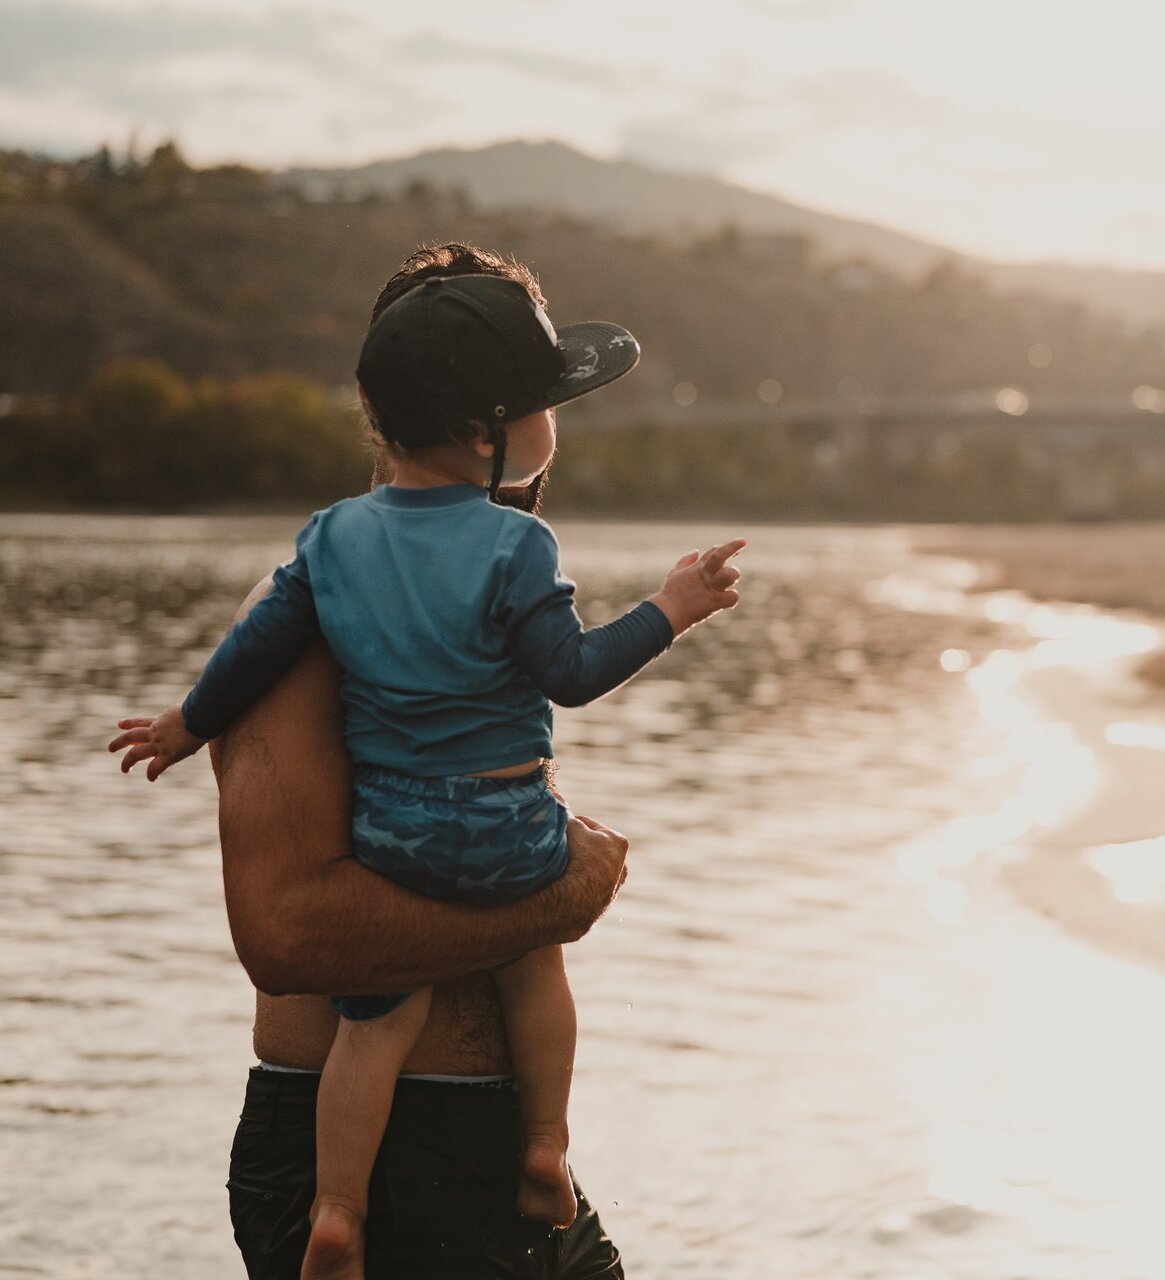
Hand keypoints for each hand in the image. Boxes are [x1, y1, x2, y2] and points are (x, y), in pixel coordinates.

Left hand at [108, 705, 206, 780]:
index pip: (141, 721)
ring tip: (125, 770)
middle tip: (110, 749)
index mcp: (161, 720)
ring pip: (135, 753)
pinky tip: (152, 779)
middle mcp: (157, 732)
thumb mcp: (189, 709)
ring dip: (127, 762)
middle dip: (119, 742)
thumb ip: (186, 713)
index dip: (130, 723)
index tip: (120, 724)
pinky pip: (155, 768)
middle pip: (131, 736)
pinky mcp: (169, 755)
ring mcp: (160, 744)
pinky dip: (152, 774)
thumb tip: (198, 705)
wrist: (203, 715)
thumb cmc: (202, 710)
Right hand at [558, 813, 628, 938]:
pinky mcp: (601, 906)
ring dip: (578, 870)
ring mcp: (613, 888)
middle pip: (592, 850)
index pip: (588, 826)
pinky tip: (562, 887)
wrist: (576, 900)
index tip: (558, 832)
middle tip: (558, 850)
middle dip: (577, 848)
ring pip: (590, 871)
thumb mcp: (570, 828)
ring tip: (559, 870)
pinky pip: (585, 891)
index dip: (570, 827)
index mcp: (618, 842)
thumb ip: (565, 812)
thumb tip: (556, 795)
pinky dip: (576, 888)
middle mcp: (621, 866)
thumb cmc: (577, 858)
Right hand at [648, 538, 745, 636]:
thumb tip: (696, 551)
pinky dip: (731, 598)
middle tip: (741, 545)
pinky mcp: (714, 602)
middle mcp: (705, 574)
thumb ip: (686, 561)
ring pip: (730, 574)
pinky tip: (725, 601)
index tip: (741, 544)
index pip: (715, 551)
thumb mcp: (675, 574)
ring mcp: (710, 588)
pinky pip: (732, 597)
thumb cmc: (670, 595)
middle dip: (732, 547)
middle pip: (721, 555)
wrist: (667, 613)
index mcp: (697, 568)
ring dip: (732, 576)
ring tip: (728, 583)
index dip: (729, 546)